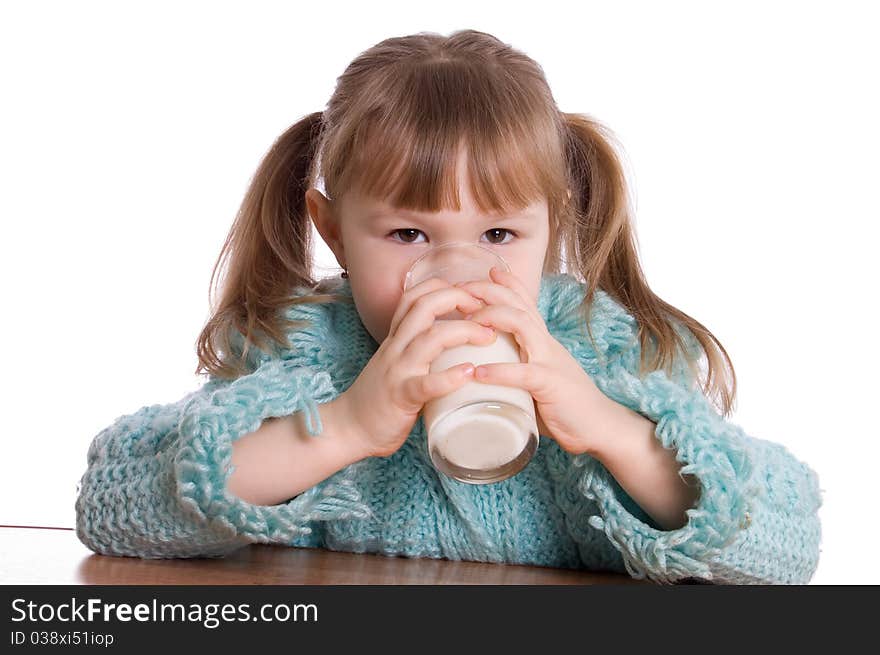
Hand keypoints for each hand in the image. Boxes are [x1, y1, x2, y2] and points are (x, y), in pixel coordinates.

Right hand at [339, 276, 498, 457]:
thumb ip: (419, 352)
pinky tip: (469, 373)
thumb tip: (456, 345)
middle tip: (485, 309)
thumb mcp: (397, 363)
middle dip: (458, 298)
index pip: (415, 297)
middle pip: (425, 306)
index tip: (471, 296)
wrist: (348, 428)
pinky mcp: (401, 397)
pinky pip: (426, 384)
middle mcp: (396, 347)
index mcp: (396, 338)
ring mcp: (397, 371)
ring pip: (430, 338)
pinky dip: (449, 377)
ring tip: (488, 336)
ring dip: (464, 331)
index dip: (445, 288)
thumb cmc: (379, 398)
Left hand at [455, 266, 608, 454]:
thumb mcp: (536, 379)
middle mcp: (545, 345)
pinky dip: (500, 371)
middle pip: (518, 305)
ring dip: (492, 317)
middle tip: (462, 287)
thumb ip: (515, 372)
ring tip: (467, 321)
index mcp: (542, 342)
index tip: (487, 272)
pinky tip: (478, 372)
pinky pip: (524, 373)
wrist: (600, 426)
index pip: (525, 304)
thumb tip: (481, 376)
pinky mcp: (551, 385)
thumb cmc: (564, 406)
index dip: (507, 285)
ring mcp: (549, 362)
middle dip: (489, 291)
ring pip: (522, 325)